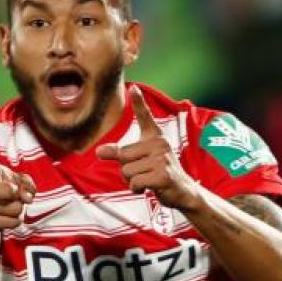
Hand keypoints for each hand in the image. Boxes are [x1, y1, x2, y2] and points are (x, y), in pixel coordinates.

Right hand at [0, 141, 35, 232]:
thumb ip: (26, 183)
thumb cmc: (4, 192)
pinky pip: (13, 221)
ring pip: (16, 208)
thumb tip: (27, 197)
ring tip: (10, 207)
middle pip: (10, 191)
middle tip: (14, 193)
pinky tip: (9, 218)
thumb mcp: (16, 181)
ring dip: (19, 209)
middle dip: (18, 194)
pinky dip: (17, 220)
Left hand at [96, 87, 200, 210]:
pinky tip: (148, 188)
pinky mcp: (163, 175)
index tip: (134, 88)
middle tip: (142, 173)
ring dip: (131, 181)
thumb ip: (119, 154)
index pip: (146, 117)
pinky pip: (135, 182)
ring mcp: (162, 159)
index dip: (139, 103)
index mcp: (155, 138)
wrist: (182, 192)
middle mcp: (160, 144)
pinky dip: (137, 189)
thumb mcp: (138, 161)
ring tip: (146, 180)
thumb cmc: (158, 174)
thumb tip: (99, 151)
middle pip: (123, 155)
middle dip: (126, 170)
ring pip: (126, 171)